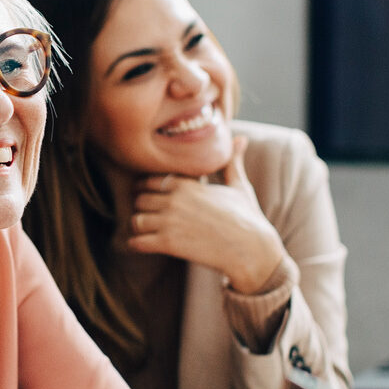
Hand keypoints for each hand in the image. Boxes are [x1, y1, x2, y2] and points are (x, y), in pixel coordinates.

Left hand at [127, 136, 284, 293]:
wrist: (253, 249)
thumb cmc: (247, 217)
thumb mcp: (239, 186)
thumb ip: (232, 162)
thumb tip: (240, 138)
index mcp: (186, 184)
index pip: (149, 180)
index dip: (147, 188)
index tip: (150, 195)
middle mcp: (174, 200)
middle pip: (139, 200)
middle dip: (142, 208)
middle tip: (149, 215)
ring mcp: (169, 222)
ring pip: (135, 220)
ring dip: (139, 226)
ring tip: (147, 231)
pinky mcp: (169, 244)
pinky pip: (137, 242)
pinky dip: (136, 244)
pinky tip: (144, 245)